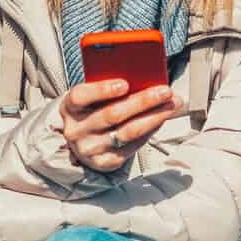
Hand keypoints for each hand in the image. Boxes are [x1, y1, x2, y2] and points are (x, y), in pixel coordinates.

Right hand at [59, 79, 182, 171]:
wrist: (80, 141)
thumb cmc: (90, 111)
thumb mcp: (90, 98)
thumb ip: (108, 87)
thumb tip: (143, 77)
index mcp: (69, 107)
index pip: (81, 96)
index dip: (102, 90)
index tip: (125, 83)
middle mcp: (77, 130)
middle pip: (112, 114)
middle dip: (143, 101)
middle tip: (165, 91)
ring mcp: (90, 149)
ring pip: (128, 131)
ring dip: (154, 117)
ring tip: (172, 105)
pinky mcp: (104, 162)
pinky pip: (132, 146)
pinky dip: (150, 131)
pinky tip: (161, 120)